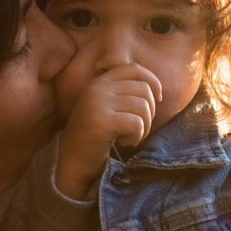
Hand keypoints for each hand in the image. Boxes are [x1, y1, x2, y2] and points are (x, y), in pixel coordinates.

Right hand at [57, 64, 161, 198]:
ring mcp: (98, 103)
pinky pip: (137, 124)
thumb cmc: (98, 137)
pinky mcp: (101, 121)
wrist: (73, 161)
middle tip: (137, 128)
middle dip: (149, 112)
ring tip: (129, 136)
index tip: (157, 100)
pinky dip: (136, 137)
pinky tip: (124, 143)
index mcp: (100, 82)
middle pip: (144, 90)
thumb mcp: (110, 108)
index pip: (134, 69)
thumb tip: (157, 91)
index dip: (152, 82)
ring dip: (143, 127)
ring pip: (143, 107)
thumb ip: (126, 94)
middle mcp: (97, 88)